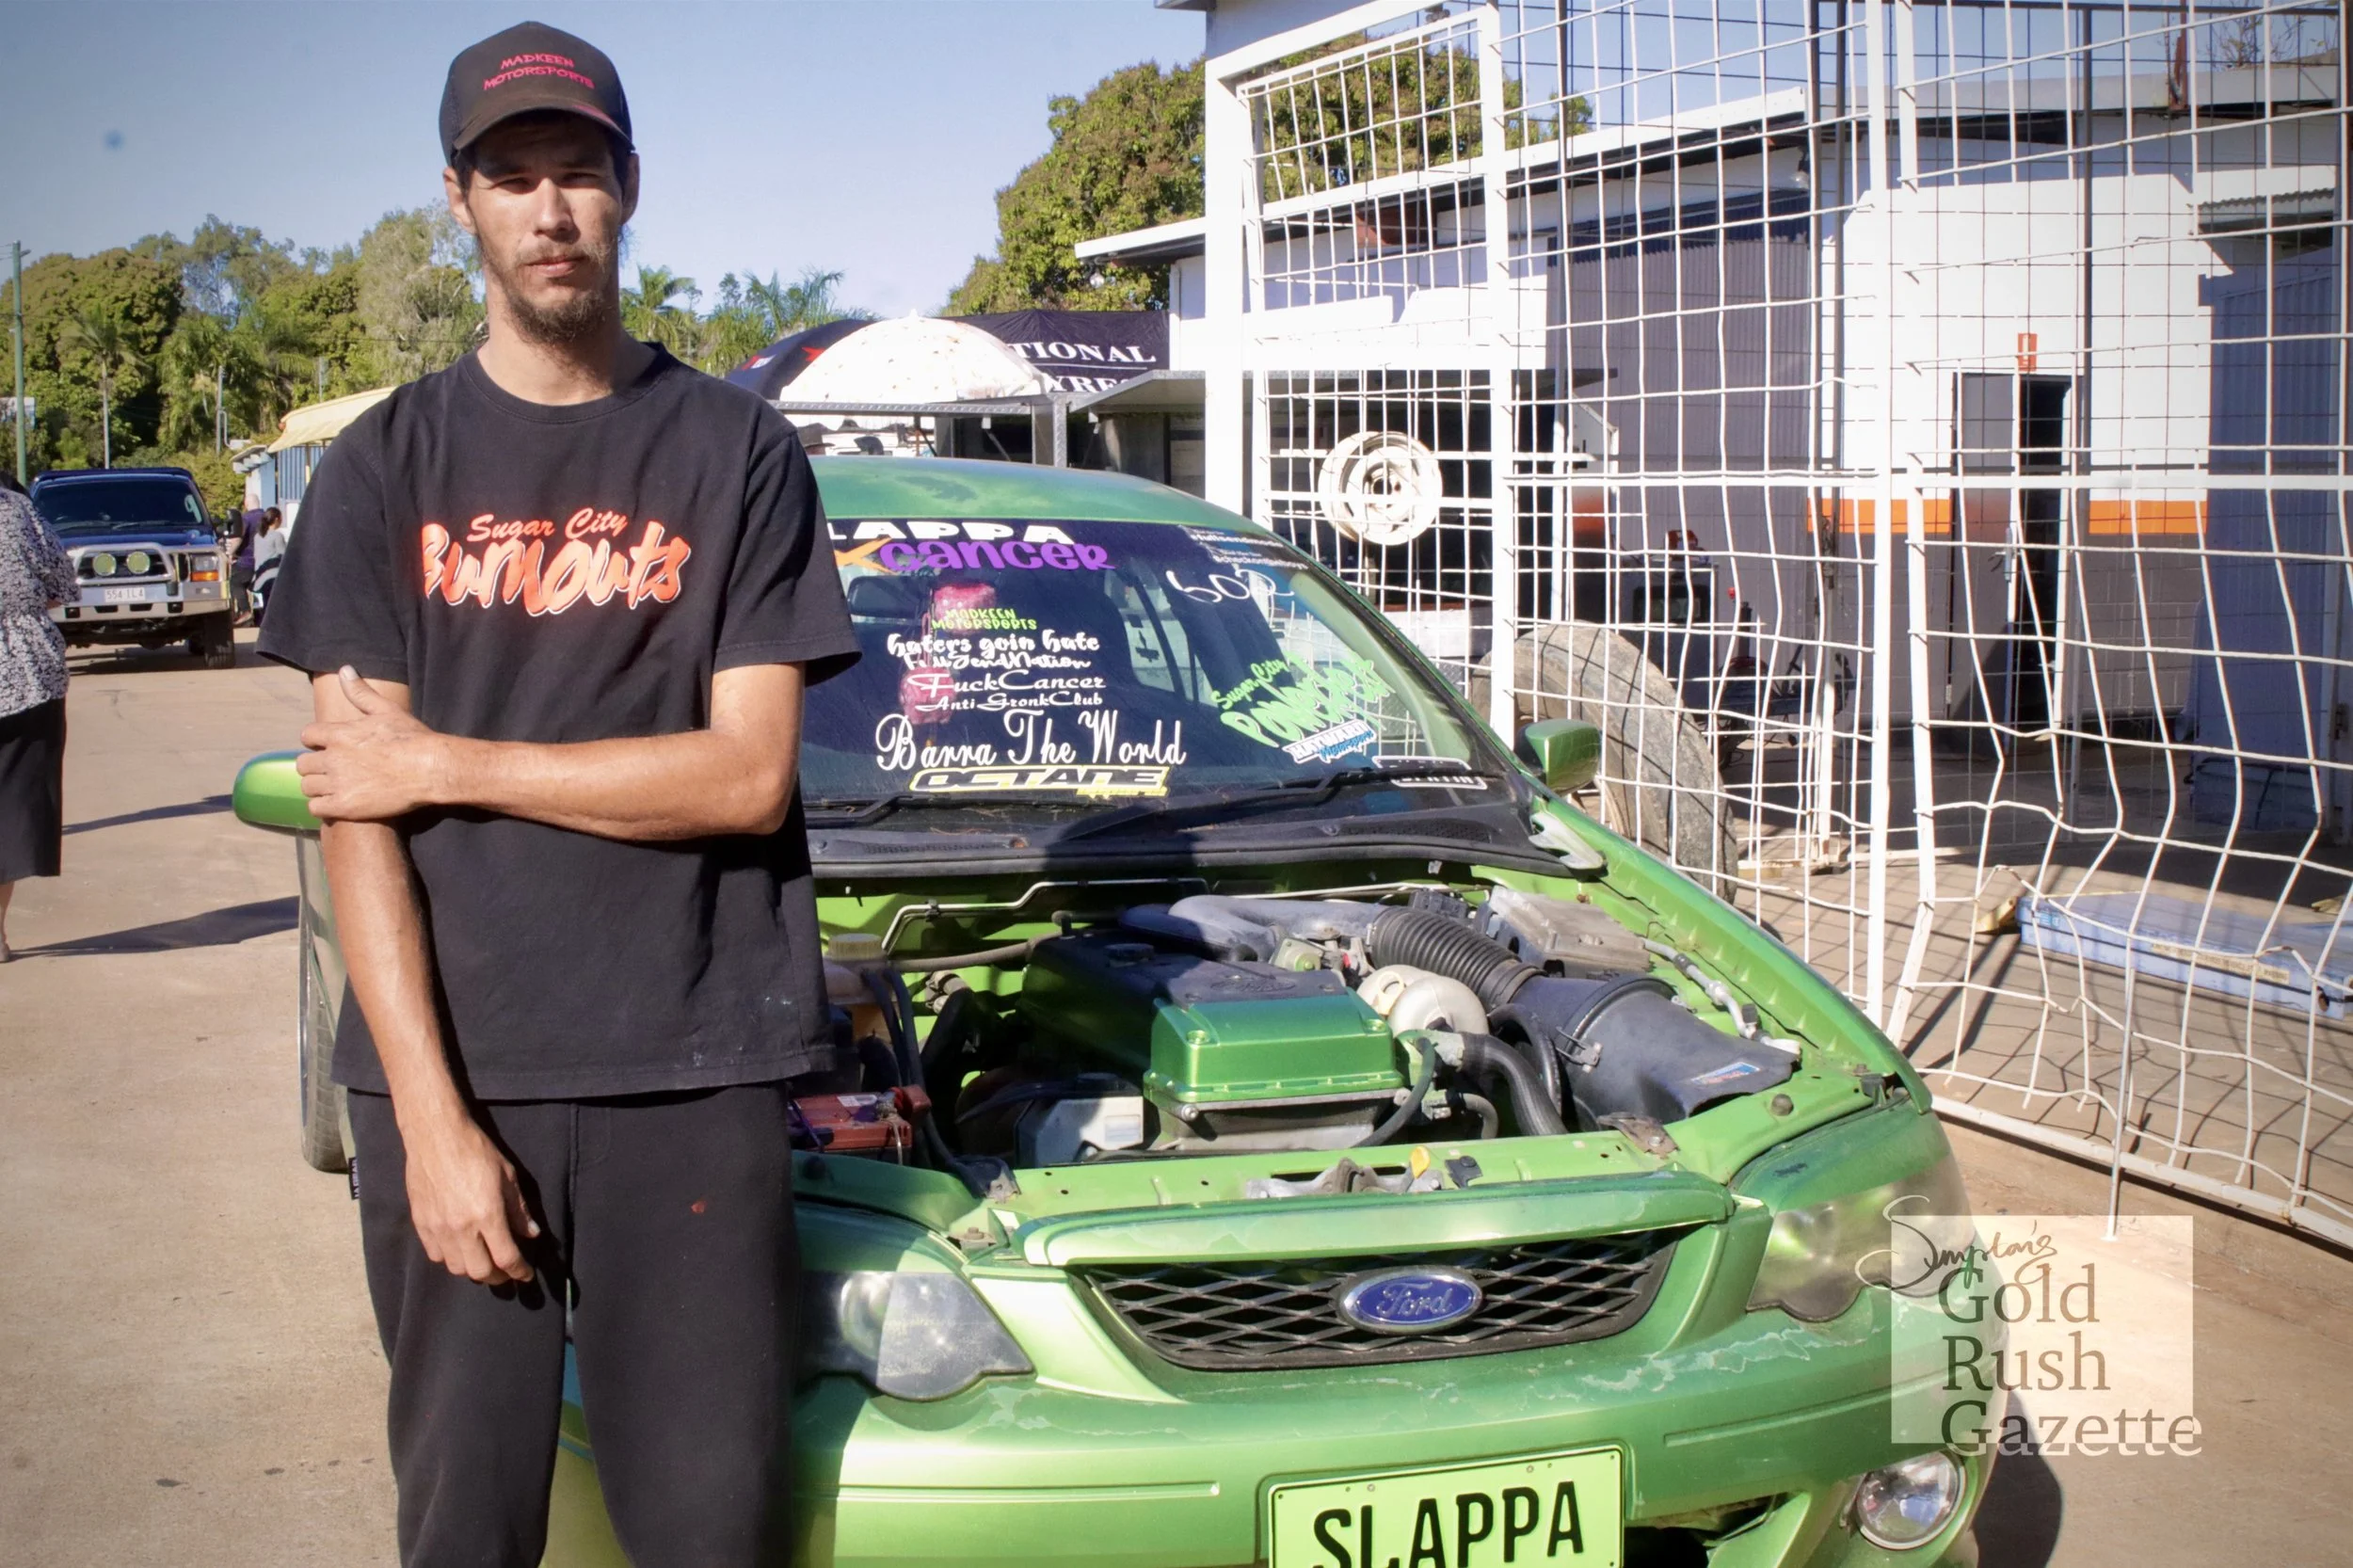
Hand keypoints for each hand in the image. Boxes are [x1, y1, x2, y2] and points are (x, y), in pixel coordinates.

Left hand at [298, 667, 451, 820]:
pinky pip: (315, 808)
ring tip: (336, 787)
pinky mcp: (344, 806)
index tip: (328, 747)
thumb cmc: (411, 738)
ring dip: (319, 787)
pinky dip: (323, 806)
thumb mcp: (387, 710)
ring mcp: (337, 784)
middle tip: (334, 770)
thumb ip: (361, 692)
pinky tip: (338, 803)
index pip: (307, 735)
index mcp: (338, 734)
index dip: (316, 741)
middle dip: (316, 766)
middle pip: (303, 764)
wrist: (429, 769)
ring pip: (307, 786)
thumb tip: (344, 670)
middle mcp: (332, 758)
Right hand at [401, 1104, 541, 1284]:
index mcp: (487, 1215)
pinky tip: (460, 1250)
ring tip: (483, 1261)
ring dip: (473, 1270)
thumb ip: (519, 1210)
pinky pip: (436, 1255)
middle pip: (480, 1271)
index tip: (525, 1275)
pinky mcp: (421, 1224)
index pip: (506, 1258)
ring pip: (456, 1268)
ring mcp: (438, 1228)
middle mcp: (461, 1228)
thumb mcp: (508, 1177)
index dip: (519, 1271)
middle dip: (498, 1277)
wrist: (435, 1136)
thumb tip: (532, 1234)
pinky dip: (451, 1259)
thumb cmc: (476, 1151)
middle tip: (505, 1271)